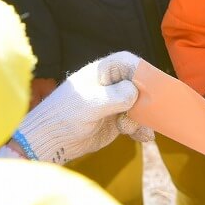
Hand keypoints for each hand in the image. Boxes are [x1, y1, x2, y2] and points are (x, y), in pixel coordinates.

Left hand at [14, 53, 151, 164]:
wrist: (50, 141)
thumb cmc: (64, 116)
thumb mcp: (90, 104)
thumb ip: (115, 97)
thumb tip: (135, 93)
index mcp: (102, 72)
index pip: (129, 63)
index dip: (143, 71)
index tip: (153, 86)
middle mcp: (111, 85)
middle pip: (139, 85)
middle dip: (147, 99)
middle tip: (152, 112)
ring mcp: (115, 104)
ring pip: (140, 106)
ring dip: (144, 118)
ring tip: (135, 130)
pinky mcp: (117, 121)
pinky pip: (136, 123)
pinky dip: (141, 130)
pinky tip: (144, 138)